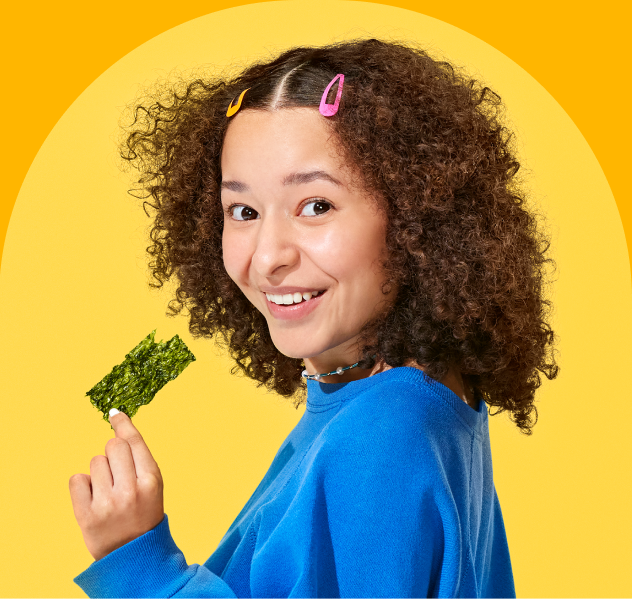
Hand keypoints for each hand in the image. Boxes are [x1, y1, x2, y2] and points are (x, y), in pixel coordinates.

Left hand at [69, 410, 164, 560]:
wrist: (134, 556)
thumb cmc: (143, 513)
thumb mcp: (153, 486)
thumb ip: (139, 460)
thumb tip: (118, 430)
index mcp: (151, 480)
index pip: (134, 441)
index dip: (123, 424)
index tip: (114, 413)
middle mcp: (130, 490)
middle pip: (113, 446)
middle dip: (113, 453)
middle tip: (118, 472)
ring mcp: (108, 503)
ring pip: (95, 462)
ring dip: (100, 471)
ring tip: (109, 490)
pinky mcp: (87, 515)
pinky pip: (77, 480)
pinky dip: (83, 485)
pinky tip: (94, 498)